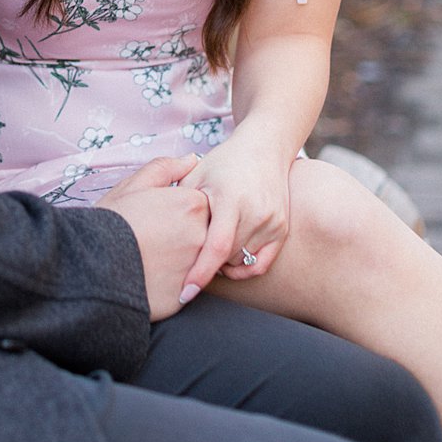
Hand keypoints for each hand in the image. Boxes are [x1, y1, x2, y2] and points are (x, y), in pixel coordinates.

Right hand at [100, 155, 211, 318]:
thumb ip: (166, 168)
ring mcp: (196, 267)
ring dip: (179, 261)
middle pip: (204, 234)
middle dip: (183, 237)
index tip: (159, 219)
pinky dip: (170, 285)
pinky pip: (183, 288)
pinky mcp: (184, 296)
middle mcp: (202, 235)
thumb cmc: (109, 223)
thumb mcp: (132, 187)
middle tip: (152, 240)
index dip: (179, 212)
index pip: (201, 206)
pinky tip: (147, 279)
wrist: (88, 267)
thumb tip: (191, 160)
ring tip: (148, 259)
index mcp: (193, 204)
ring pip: (196, 263)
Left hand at [178, 132, 294, 301]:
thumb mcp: (195, 176)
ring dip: (224, 263)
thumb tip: (159, 242)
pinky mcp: (282, 228)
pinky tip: (229, 261)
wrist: (264, 147)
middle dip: (205, 263)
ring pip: (242, 262)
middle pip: (227, 257)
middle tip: (189, 254)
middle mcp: (256, 211)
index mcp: (231, 198)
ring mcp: (272, 221)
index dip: (200, 274)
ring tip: (210, 246)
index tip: (185, 294)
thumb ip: (178, 206)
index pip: (217, 247)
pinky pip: (261, 264)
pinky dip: (244, 268)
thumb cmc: (223, 163)